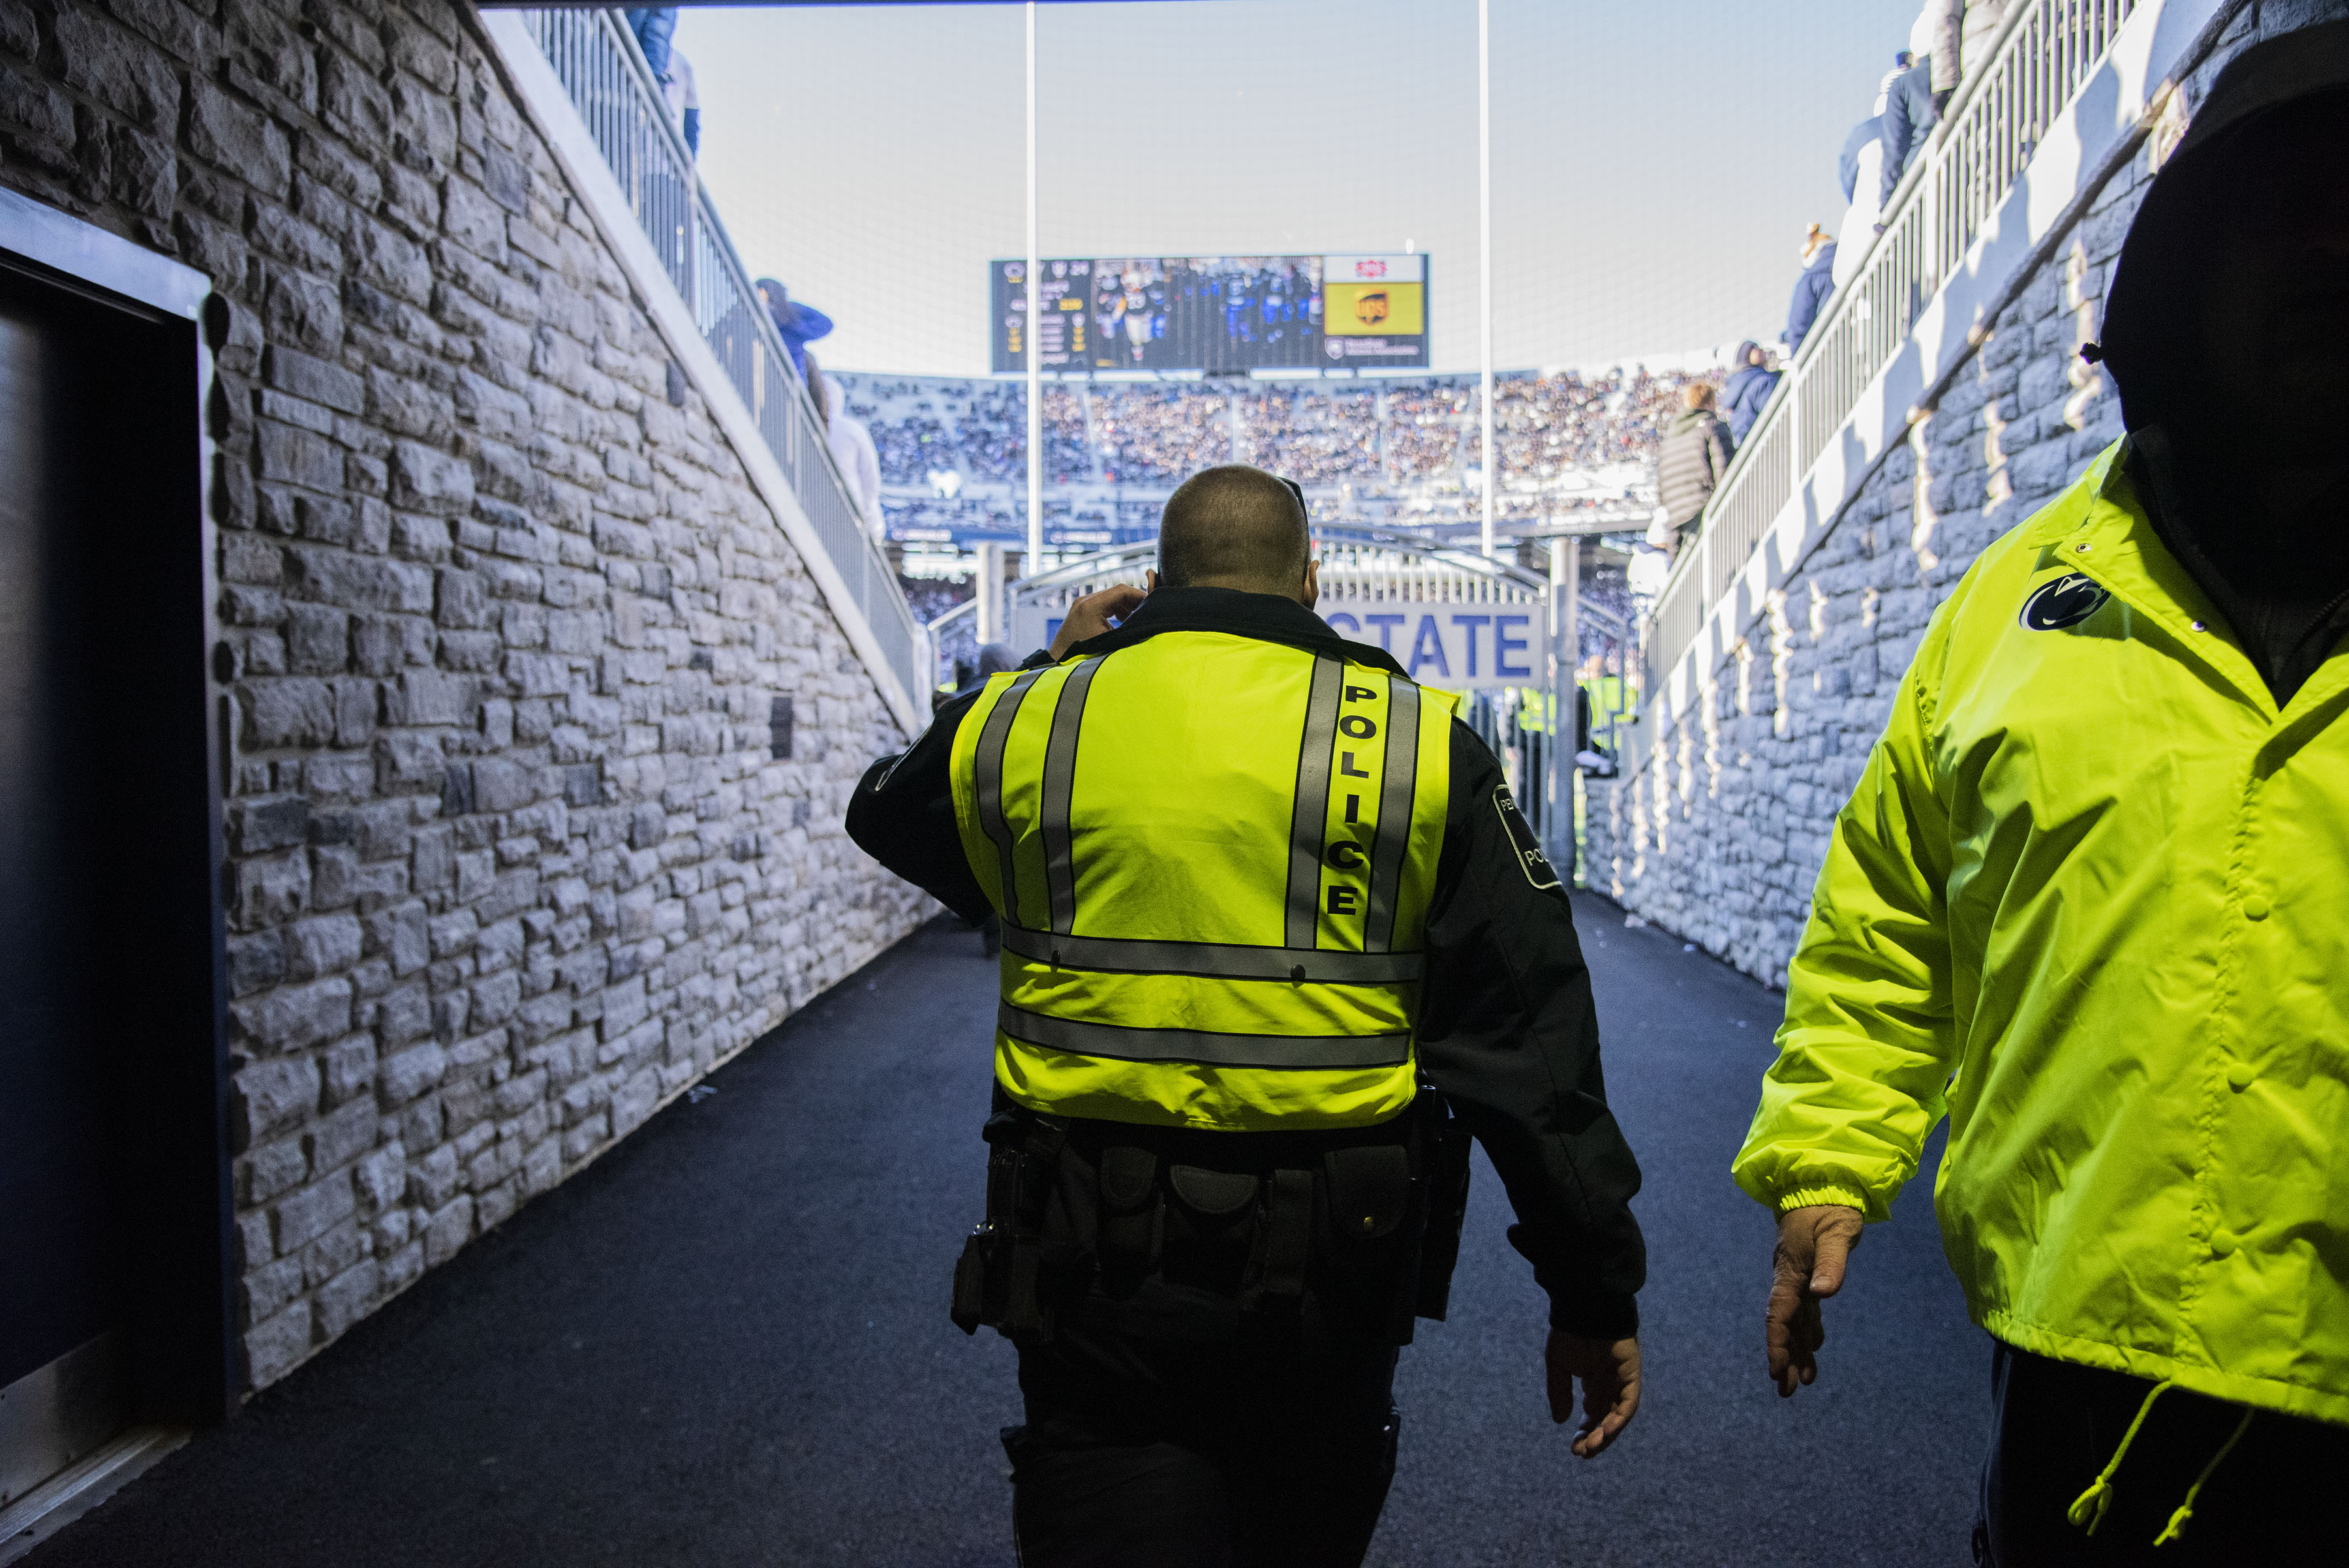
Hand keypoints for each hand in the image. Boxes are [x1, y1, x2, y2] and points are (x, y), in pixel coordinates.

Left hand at [1048, 582, 1145, 659]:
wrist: (1058, 664)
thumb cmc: (1082, 656)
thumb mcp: (1110, 642)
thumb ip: (1128, 629)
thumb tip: (1146, 622)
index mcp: (1091, 606)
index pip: (1121, 590)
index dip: (1139, 595)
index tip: (1151, 603)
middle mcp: (1084, 601)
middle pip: (1115, 593)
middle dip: (1133, 602)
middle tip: (1147, 612)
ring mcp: (1080, 606)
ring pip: (1109, 599)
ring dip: (1124, 607)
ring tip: (1137, 619)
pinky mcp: (1079, 613)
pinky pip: (1101, 606)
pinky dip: (1114, 611)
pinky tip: (1124, 622)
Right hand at [1545, 1331, 1640, 1458]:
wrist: (1584, 1308)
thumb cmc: (1570, 1332)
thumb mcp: (1558, 1366)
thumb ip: (1559, 1392)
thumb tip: (1560, 1421)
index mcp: (1593, 1383)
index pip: (1593, 1415)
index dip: (1585, 1433)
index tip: (1575, 1448)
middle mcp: (1609, 1385)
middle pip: (1607, 1420)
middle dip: (1596, 1438)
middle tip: (1582, 1453)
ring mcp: (1622, 1381)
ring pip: (1618, 1416)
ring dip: (1607, 1433)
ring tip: (1592, 1447)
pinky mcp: (1632, 1375)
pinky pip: (1629, 1402)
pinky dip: (1619, 1418)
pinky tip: (1607, 1431)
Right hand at [1765, 1204, 1863, 1396]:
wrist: (1823, 1185)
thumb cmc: (1830, 1208)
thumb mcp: (1837, 1233)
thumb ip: (1832, 1263)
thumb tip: (1822, 1294)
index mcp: (1791, 1272)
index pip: (1779, 1315)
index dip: (1777, 1344)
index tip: (1777, 1372)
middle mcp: (1790, 1279)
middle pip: (1783, 1325)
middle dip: (1784, 1358)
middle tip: (1787, 1391)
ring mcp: (1797, 1277)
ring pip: (1794, 1321)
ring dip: (1796, 1350)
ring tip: (1804, 1380)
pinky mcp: (1808, 1274)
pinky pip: (1804, 1310)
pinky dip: (1807, 1331)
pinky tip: (1814, 1347)